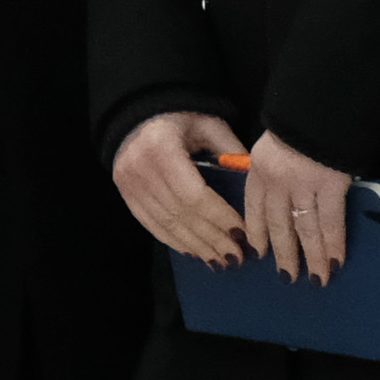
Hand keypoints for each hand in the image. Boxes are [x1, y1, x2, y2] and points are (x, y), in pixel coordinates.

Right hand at [113, 109, 250, 262]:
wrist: (137, 118)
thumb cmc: (180, 120)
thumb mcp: (208, 126)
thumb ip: (230, 150)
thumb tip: (253, 183)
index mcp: (162, 148)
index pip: (194, 194)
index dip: (219, 217)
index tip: (242, 234)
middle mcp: (140, 168)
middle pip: (181, 214)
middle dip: (212, 238)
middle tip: (237, 256)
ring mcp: (129, 184)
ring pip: (166, 224)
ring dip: (196, 246)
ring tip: (220, 261)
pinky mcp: (126, 195)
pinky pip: (152, 225)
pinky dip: (175, 241)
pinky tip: (195, 252)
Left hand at [236, 132, 355, 285]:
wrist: (320, 107)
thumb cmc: (299, 124)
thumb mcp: (273, 146)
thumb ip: (272, 170)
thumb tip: (281, 196)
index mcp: (259, 171)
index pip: (254, 210)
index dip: (257, 234)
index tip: (259, 253)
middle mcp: (276, 183)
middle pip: (278, 226)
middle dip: (284, 254)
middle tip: (288, 277)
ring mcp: (303, 186)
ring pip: (305, 230)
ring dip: (312, 257)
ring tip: (316, 278)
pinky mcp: (330, 186)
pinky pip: (331, 222)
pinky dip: (334, 244)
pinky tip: (335, 261)